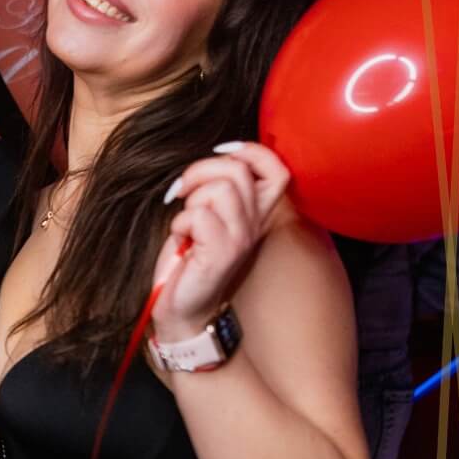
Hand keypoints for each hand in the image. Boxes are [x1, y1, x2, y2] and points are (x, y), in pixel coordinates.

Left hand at [152, 142, 289, 339]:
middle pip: (238, 171)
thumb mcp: (207, 215)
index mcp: (254, 213)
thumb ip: (217, 188)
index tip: (222, 154)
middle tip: (185, 191)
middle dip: (201, 171)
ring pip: (220, 189)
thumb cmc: (189, 258)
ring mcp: (240, 238)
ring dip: (192, 199)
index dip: (251, 152)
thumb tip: (215, 159)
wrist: (181, 306)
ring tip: (188, 221)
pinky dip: (181, 222)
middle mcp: (254, 224)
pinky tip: (183, 239)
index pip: (277, 170)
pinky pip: (199, 216)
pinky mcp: (221, 253)